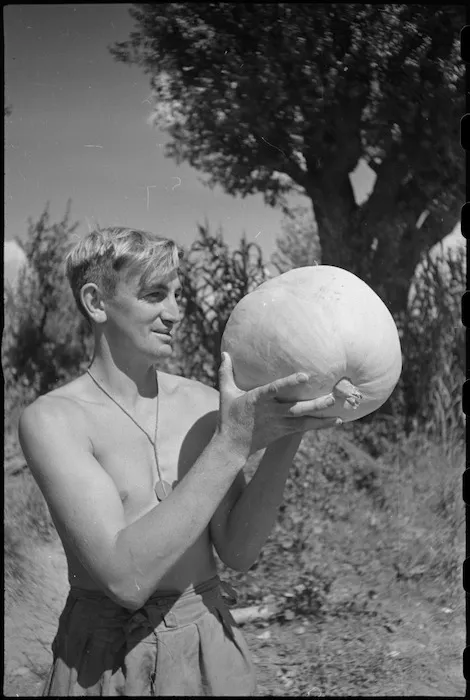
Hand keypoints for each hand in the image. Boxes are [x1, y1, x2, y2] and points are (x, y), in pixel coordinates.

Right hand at [217, 352, 339, 456]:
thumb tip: (224, 352)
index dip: (289, 383)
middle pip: (296, 409)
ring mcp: (279, 423)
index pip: (275, 390)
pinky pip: (305, 428)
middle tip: (333, 396)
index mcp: (258, 400)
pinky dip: (321, 424)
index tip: (304, 376)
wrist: (232, 446)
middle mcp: (272, 412)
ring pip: (304, 420)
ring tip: (339, 408)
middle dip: (315, 404)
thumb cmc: (229, 417)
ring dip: (322, 414)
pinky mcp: (284, 431)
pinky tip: (337, 421)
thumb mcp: (226, 394)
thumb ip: (226, 373)